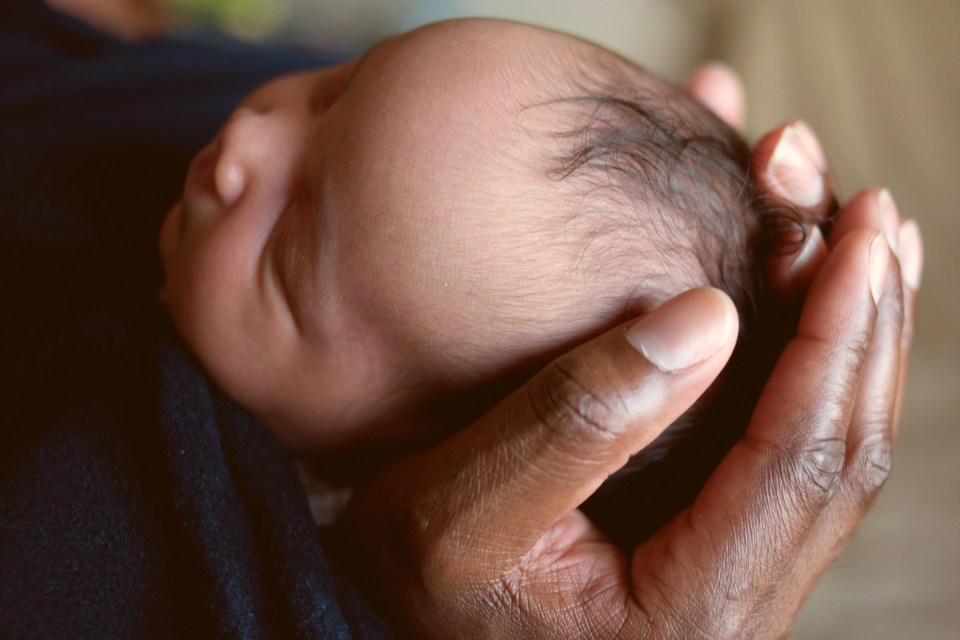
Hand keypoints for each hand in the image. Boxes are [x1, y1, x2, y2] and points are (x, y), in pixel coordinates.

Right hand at [335, 73, 921, 637]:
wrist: (413, 618)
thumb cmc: (415, 577)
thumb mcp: (459, 507)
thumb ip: (574, 420)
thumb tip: (710, 316)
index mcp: (686, 617)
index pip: (793, 462)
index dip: (832, 340)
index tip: (852, 239)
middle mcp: (735, 614)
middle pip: (842, 458)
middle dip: (866, 328)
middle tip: (874, 217)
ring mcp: (734, 585)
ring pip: (835, 459)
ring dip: (858, 345)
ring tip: (871, 249)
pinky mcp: (717, 554)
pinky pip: (798, 460)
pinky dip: (823, 375)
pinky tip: (830, 314)